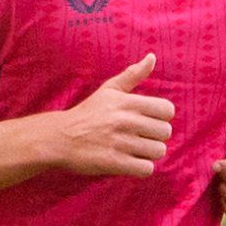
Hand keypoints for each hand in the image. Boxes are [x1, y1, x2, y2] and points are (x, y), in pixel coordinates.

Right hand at [50, 53, 173, 178]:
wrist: (59, 138)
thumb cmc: (88, 113)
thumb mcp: (109, 90)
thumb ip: (133, 75)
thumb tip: (152, 57)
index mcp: (126, 102)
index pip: (167, 110)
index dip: (162, 117)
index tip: (149, 121)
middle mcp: (124, 121)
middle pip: (165, 132)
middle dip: (156, 136)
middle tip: (140, 137)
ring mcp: (119, 142)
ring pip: (158, 151)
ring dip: (149, 153)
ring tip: (134, 150)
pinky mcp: (114, 162)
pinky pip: (146, 169)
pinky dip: (141, 168)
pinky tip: (130, 162)